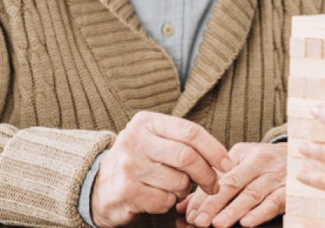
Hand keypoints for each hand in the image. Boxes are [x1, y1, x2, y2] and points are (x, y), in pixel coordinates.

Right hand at [91, 111, 232, 226]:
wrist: (97, 186)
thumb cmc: (137, 161)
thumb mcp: (154, 141)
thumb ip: (183, 142)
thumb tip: (222, 159)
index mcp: (146, 122)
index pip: (190, 131)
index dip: (214, 149)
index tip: (228, 164)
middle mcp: (134, 139)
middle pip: (187, 157)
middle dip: (207, 174)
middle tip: (213, 185)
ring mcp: (128, 165)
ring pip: (178, 181)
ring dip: (184, 190)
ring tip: (173, 188)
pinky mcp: (126, 190)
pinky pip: (165, 200)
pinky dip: (168, 203)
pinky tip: (156, 197)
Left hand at [176, 142, 286, 226]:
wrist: (301, 154)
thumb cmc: (264, 163)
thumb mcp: (239, 165)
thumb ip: (213, 185)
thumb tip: (184, 206)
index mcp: (244, 153)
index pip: (221, 176)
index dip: (204, 196)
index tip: (189, 214)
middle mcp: (261, 162)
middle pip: (234, 183)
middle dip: (214, 204)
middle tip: (199, 221)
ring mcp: (277, 175)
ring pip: (253, 194)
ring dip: (234, 210)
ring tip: (218, 224)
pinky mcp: (291, 189)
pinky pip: (275, 202)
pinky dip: (261, 213)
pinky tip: (247, 222)